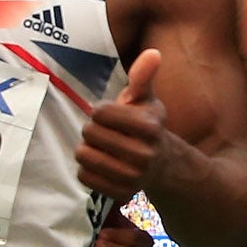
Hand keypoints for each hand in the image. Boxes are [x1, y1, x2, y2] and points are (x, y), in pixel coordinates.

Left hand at [76, 49, 166, 202]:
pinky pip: (84, 176)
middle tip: (105, 132)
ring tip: (101, 147)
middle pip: (89, 133)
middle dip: (92, 129)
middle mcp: (143, 155)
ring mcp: (132, 177)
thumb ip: (143, 77)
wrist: (162, 165)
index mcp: (150, 127)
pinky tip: (101, 164)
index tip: (110, 114)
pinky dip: (87, 169)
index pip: (100, 112)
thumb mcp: (147, 99)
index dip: (100, 110)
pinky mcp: (119, 193)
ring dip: (87, 148)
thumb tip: (153, 52)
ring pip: (84, 156)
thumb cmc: (147, 126)